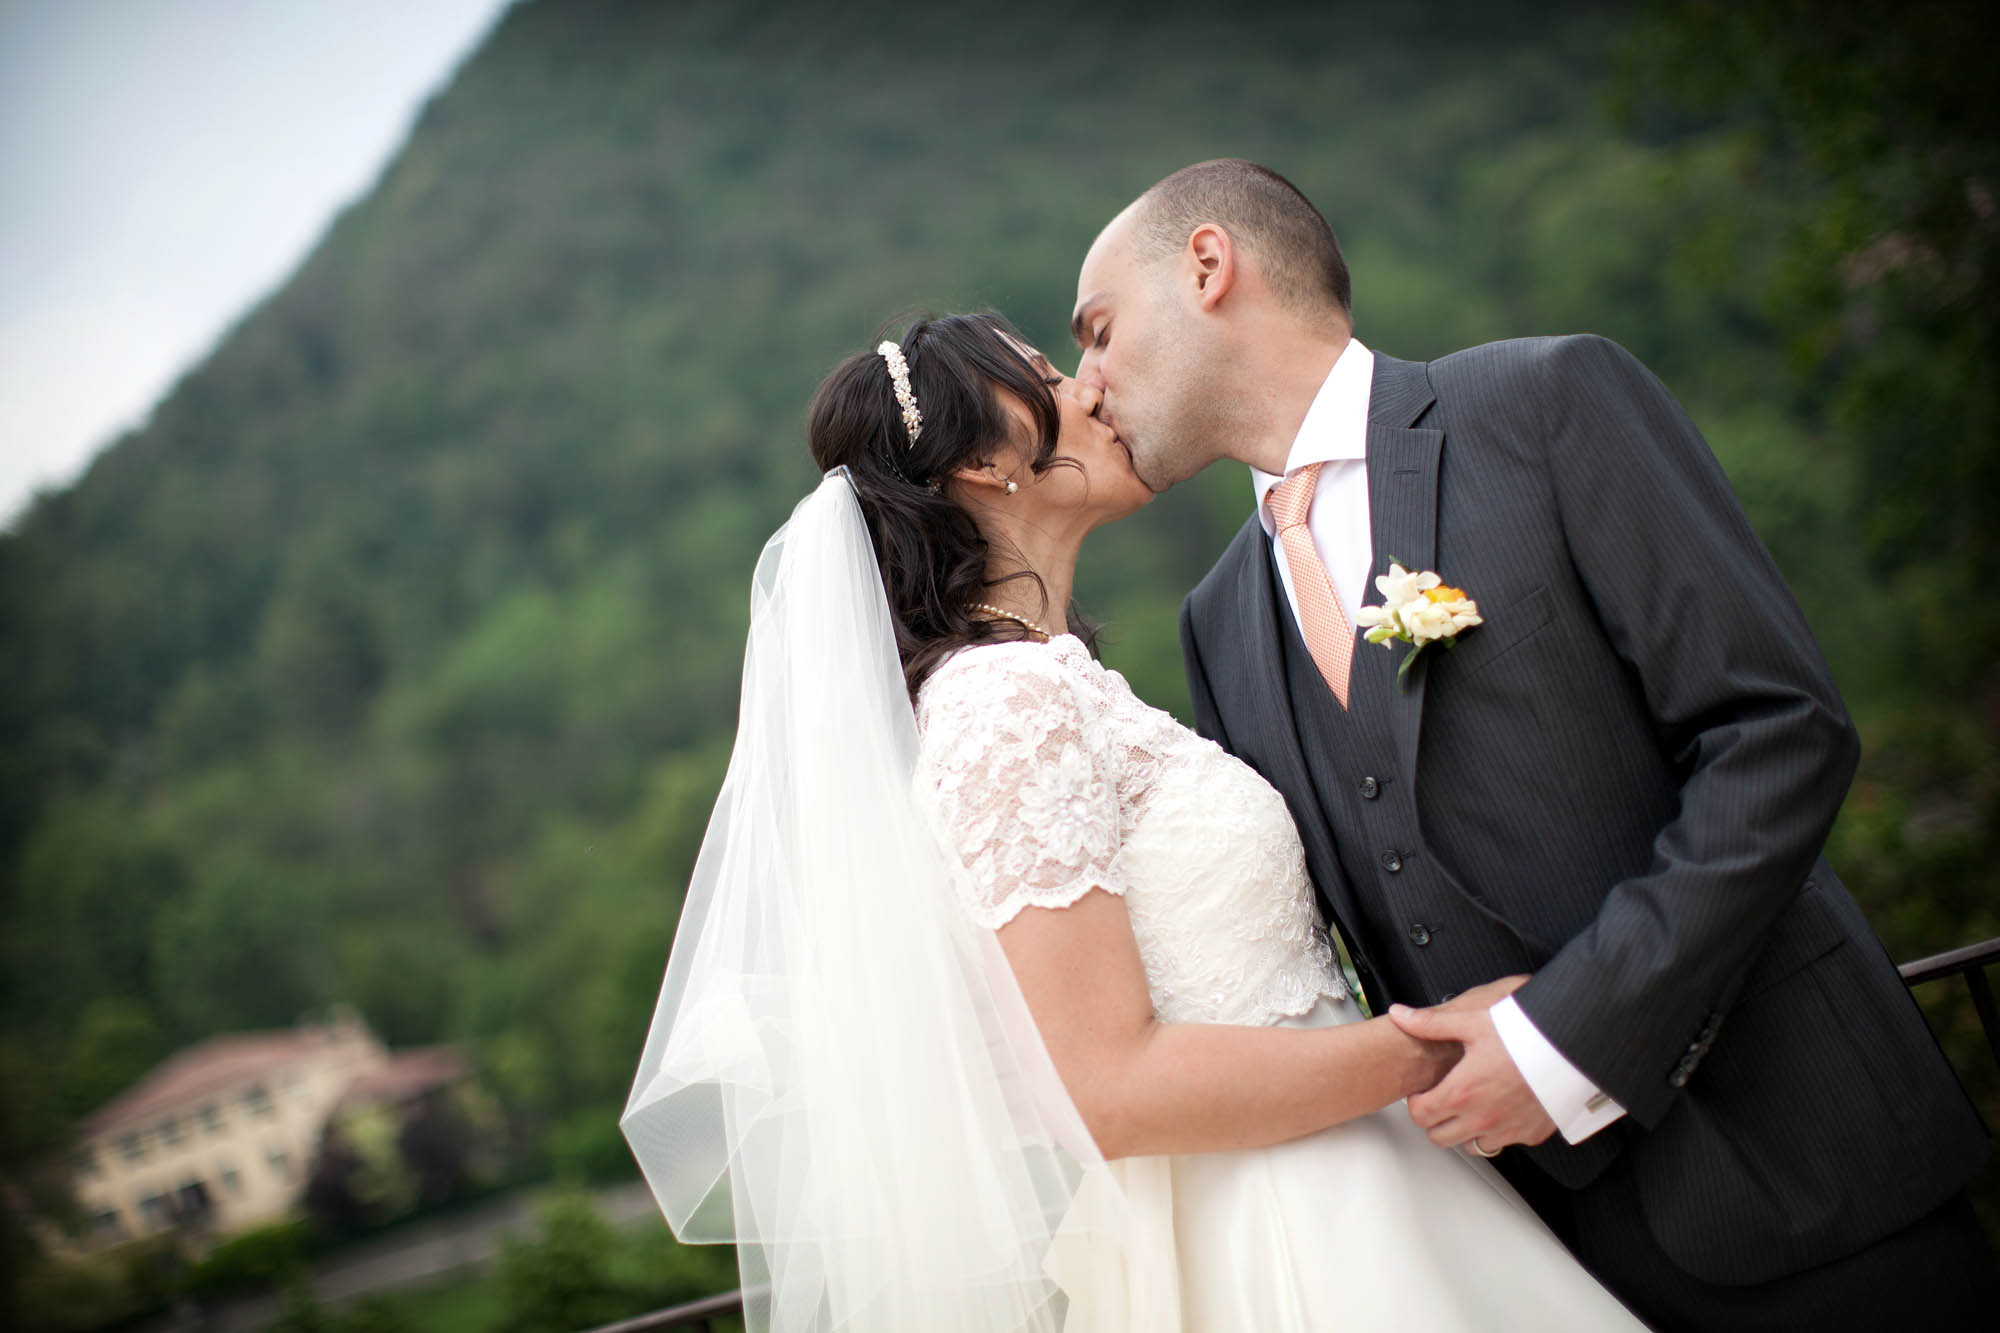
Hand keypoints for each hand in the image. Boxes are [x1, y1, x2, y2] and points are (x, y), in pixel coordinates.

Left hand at [1387, 976, 1555, 1153]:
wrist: (1568, 1046)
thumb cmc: (1523, 1034)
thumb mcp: (1472, 1022)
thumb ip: (1431, 1023)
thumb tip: (1400, 1015)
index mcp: (1461, 1092)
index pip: (1420, 1115)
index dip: (1417, 1103)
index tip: (1424, 1092)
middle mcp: (1482, 1118)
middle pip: (1439, 1137)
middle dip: (1436, 1120)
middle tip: (1443, 1100)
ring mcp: (1507, 1130)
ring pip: (1472, 1146)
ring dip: (1466, 1130)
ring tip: (1472, 1106)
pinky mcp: (1530, 1134)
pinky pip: (1505, 1143)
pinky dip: (1499, 1132)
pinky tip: (1501, 1109)